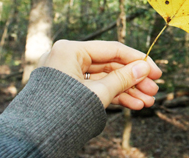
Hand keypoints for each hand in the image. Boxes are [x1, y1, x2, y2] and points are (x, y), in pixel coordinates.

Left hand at [38, 40, 161, 109]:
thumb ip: (124, 78)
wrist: (32, 139)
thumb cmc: (61, 112)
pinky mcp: (69, 90)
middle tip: (154, 90)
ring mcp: (69, 75)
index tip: (156, 72)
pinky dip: (115, 96)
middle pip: (111, 66)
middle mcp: (69, 58)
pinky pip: (97, 89)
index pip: (113, 49)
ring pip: (106, 79)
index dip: (138, 60)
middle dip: (134, 80)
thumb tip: (144, 68)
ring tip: (147, 102)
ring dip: (128, 90)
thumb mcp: (99, 93)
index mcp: (71, 50)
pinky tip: (134, 104)